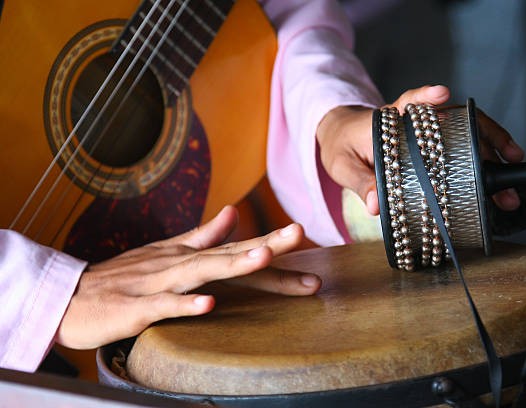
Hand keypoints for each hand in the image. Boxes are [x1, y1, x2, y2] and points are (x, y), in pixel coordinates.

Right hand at [56, 206, 320, 349]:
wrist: (72, 297)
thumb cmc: (124, 277)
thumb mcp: (166, 252)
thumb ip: (202, 235)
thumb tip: (234, 214)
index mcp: (187, 254)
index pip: (235, 248)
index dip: (269, 241)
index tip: (303, 233)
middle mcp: (177, 263)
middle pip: (227, 254)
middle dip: (264, 244)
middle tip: (299, 233)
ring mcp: (157, 283)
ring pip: (199, 272)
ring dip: (231, 264)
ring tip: (263, 256)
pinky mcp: (135, 307)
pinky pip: (163, 306)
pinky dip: (185, 305)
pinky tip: (208, 305)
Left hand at [316, 85, 523, 214]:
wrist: (343, 135)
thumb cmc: (343, 147)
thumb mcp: (343, 166)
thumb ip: (359, 182)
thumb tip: (375, 206)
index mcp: (387, 121)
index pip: (407, 101)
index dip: (425, 97)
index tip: (442, 94)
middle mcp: (413, 121)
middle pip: (454, 121)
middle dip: (483, 139)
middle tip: (506, 160)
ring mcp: (426, 131)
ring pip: (467, 132)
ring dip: (493, 149)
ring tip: (512, 172)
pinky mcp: (432, 143)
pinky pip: (464, 143)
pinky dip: (485, 155)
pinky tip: (503, 169)